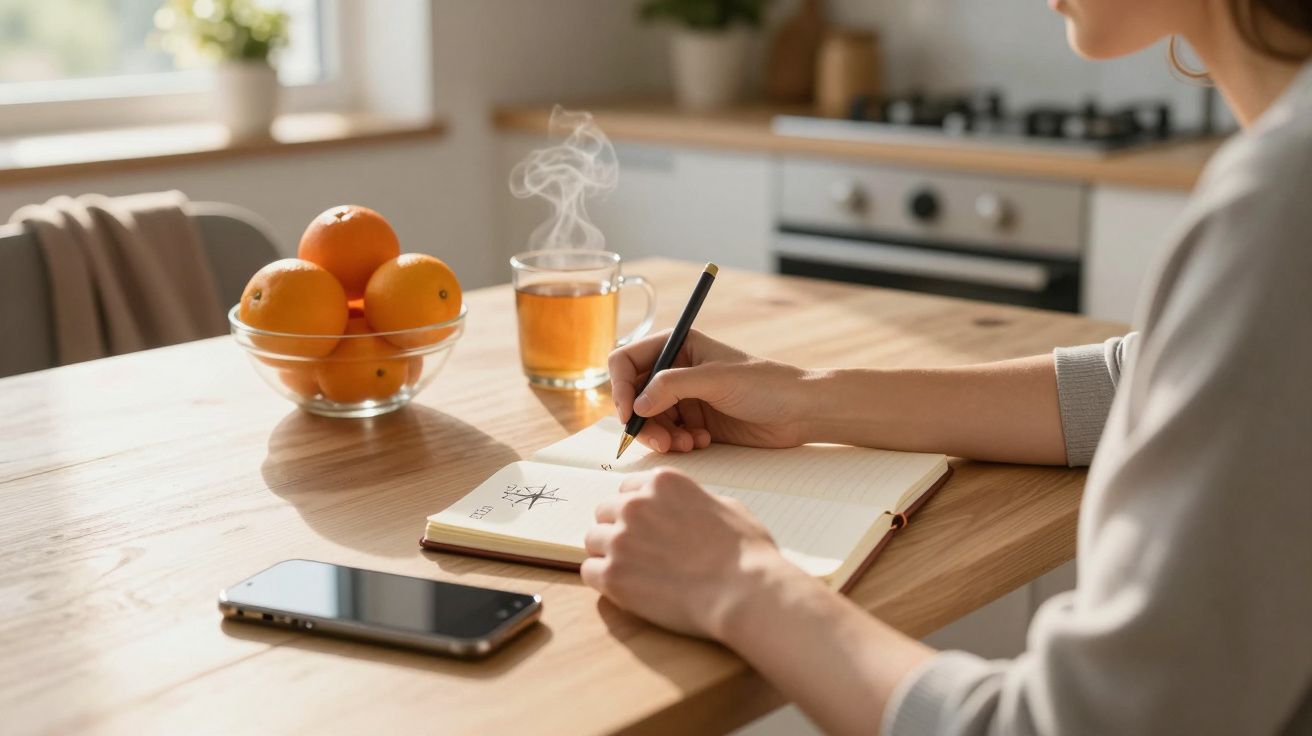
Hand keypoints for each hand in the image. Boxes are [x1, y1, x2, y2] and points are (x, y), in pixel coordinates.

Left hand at [581, 467, 801, 638]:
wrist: (743, 592)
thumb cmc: (745, 553)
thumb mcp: (725, 507)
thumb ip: (691, 500)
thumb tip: (681, 508)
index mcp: (662, 482)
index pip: (627, 489)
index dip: (636, 510)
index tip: (645, 526)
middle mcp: (635, 504)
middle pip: (605, 512)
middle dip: (618, 529)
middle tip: (639, 552)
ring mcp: (620, 539)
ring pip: (593, 540)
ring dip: (609, 554)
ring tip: (635, 573)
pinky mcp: (613, 575)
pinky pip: (589, 572)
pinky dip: (604, 580)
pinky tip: (627, 588)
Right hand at [608, 329, 814, 452]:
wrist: (800, 411)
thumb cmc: (766, 384)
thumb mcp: (716, 379)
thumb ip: (672, 387)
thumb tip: (636, 405)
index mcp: (678, 345)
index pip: (626, 361)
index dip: (619, 387)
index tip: (627, 414)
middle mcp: (676, 369)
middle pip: (634, 396)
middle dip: (642, 420)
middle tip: (660, 441)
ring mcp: (685, 397)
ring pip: (649, 420)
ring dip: (662, 436)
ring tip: (686, 444)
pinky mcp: (696, 421)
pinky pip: (669, 434)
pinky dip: (678, 442)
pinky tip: (701, 442)